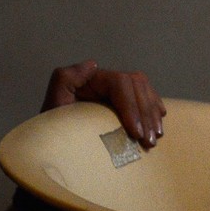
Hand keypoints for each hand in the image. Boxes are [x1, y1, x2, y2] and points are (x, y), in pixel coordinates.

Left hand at [43, 61, 165, 147]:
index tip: (135, 133)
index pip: (119, 83)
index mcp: (90, 78)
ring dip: (153, 113)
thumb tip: (92, 65)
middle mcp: (104, 79)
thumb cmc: (52, 129)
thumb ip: (64, 80)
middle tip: (148, 141)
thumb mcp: (52, 105)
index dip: (131, 106)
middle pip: (136, 84)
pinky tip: (158, 125)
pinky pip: (146, 97)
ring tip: (155, 137)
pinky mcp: (122, 101)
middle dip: (146, 113)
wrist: (55, 145)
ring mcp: (115, 89)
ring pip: (145, 90)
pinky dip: (154, 110)